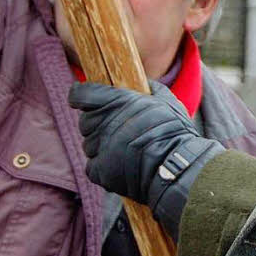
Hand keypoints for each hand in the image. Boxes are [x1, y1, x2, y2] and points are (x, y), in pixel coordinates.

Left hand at [68, 81, 224, 238]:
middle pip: (85, 121)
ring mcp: (100, 148)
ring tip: (123, 149)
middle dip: (97, 123)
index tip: (80, 97)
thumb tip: (147, 84)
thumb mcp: (167, 102)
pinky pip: (92, 166)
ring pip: (89, 144)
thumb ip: (152, 90)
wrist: (176, 166)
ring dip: (101, 146)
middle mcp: (103, 123)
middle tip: (116, 129)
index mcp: (116, 101)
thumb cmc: (174, 132)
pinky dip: (102, 166)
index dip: (79, 95)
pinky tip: (120, 165)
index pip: (82, 94)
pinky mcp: (100, 170)